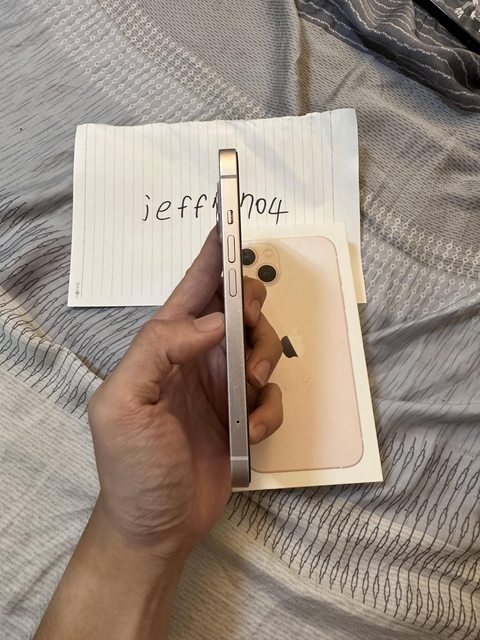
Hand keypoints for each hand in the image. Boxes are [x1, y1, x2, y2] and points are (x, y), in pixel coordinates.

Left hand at [88, 228, 282, 558]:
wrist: (158, 526)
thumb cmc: (132, 466)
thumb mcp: (126, 403)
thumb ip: (160, 350)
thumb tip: (214, 321)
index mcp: (165, 348)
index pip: (192, 291)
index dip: (211, 257)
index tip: (231, 224)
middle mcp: (198, 361)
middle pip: (237, 311)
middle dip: (252, 309)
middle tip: (251, 324)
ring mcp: (223, 389)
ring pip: (262, 347)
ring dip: (266, 359)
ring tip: (253, 388)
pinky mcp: (245, 418)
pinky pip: (273, 397)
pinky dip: (271, 409)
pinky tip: (252, 430)